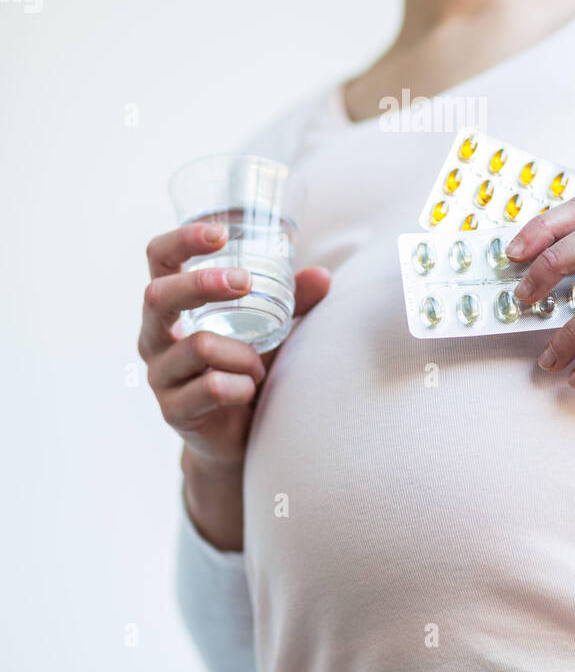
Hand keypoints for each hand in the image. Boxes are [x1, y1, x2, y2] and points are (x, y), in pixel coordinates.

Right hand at [138, 219, 330, 469]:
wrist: (233, 437)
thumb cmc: (243, 368)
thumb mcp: (268, 329)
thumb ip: (292, 303)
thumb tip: (323, 275)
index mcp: (171, 306)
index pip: (159, 259)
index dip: (181, 240)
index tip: (220, 233)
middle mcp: (154, 336)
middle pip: (158, 296)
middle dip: (202, 284)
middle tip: (244, 282)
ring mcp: (159, 374)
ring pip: (199, 346)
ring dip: (243, 354)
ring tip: (258, 367)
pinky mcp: (172, 410)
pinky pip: (211, 388)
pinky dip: (241, 386)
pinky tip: (249, 390)